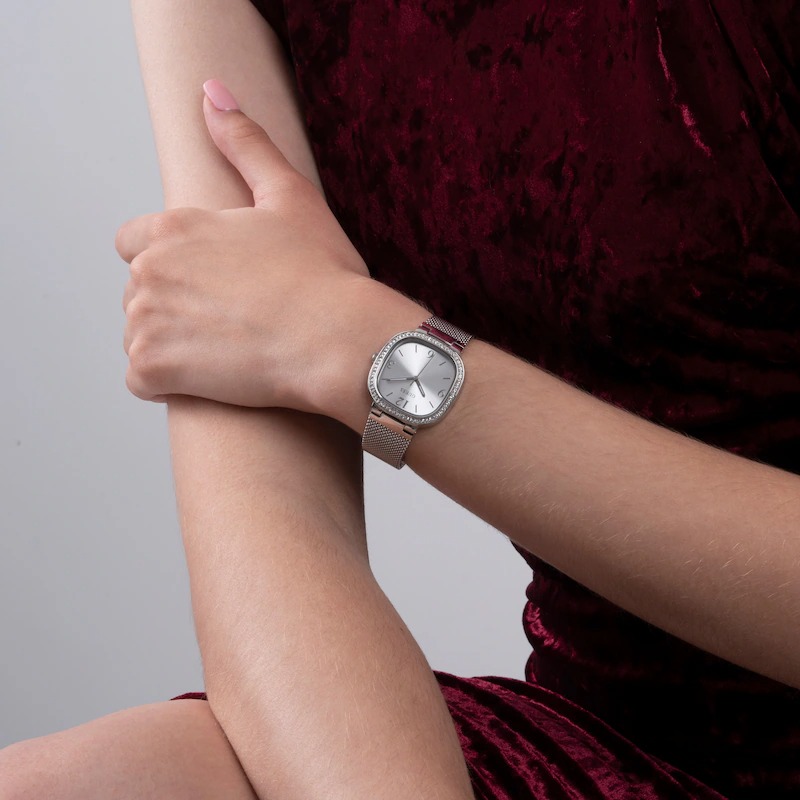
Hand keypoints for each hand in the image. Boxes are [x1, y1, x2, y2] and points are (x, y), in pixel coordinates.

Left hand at [114, 78, 370, 411]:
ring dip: (171, 346)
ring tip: (226, 349)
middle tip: (230, 320)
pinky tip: (210, 377)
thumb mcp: (289, 196)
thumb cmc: (322, 272)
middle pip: (138, 292)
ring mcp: (147, 322)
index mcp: (174, 227)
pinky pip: (141, 380)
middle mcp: (149, 270)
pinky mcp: (155, 369)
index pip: (131, 242)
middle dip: (173, 306)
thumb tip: (212, 91)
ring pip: (139, 336)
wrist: (337, 339)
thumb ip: (245, 142)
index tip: (209, 282)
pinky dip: (167, 383)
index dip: (170, 263)